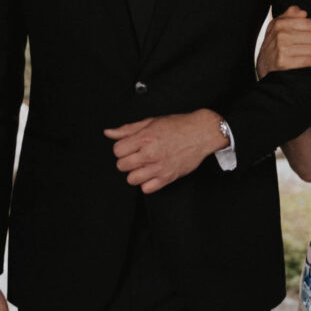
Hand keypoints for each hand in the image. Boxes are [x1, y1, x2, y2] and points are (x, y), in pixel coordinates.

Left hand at [105, 109, 226, 193]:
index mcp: (145, 138)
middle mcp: (150, 154)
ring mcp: (159, 167)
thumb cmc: (178, 126)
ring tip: (143, 165)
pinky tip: (151, 173)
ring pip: (131, 179)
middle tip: (136, 155)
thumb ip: (128, 129)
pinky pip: (146, 188)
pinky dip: (146, 183)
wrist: (201, 133)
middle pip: (122, 165)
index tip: (128, 147)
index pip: (117, 150)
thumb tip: (109, 132)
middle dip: (126, 160)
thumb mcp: (150, 122)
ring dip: (135, 172)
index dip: (121, 148)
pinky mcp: (167, 177)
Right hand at [258, 6, 310, 79]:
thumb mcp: (277, 25)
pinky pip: (306, 61)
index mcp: (281, 23)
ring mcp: (282, 48)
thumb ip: (289, 15)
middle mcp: (281, 34)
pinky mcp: (284, 62)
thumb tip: (304, 13)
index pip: (309, 23)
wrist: (262, 63)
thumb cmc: (272, 43)